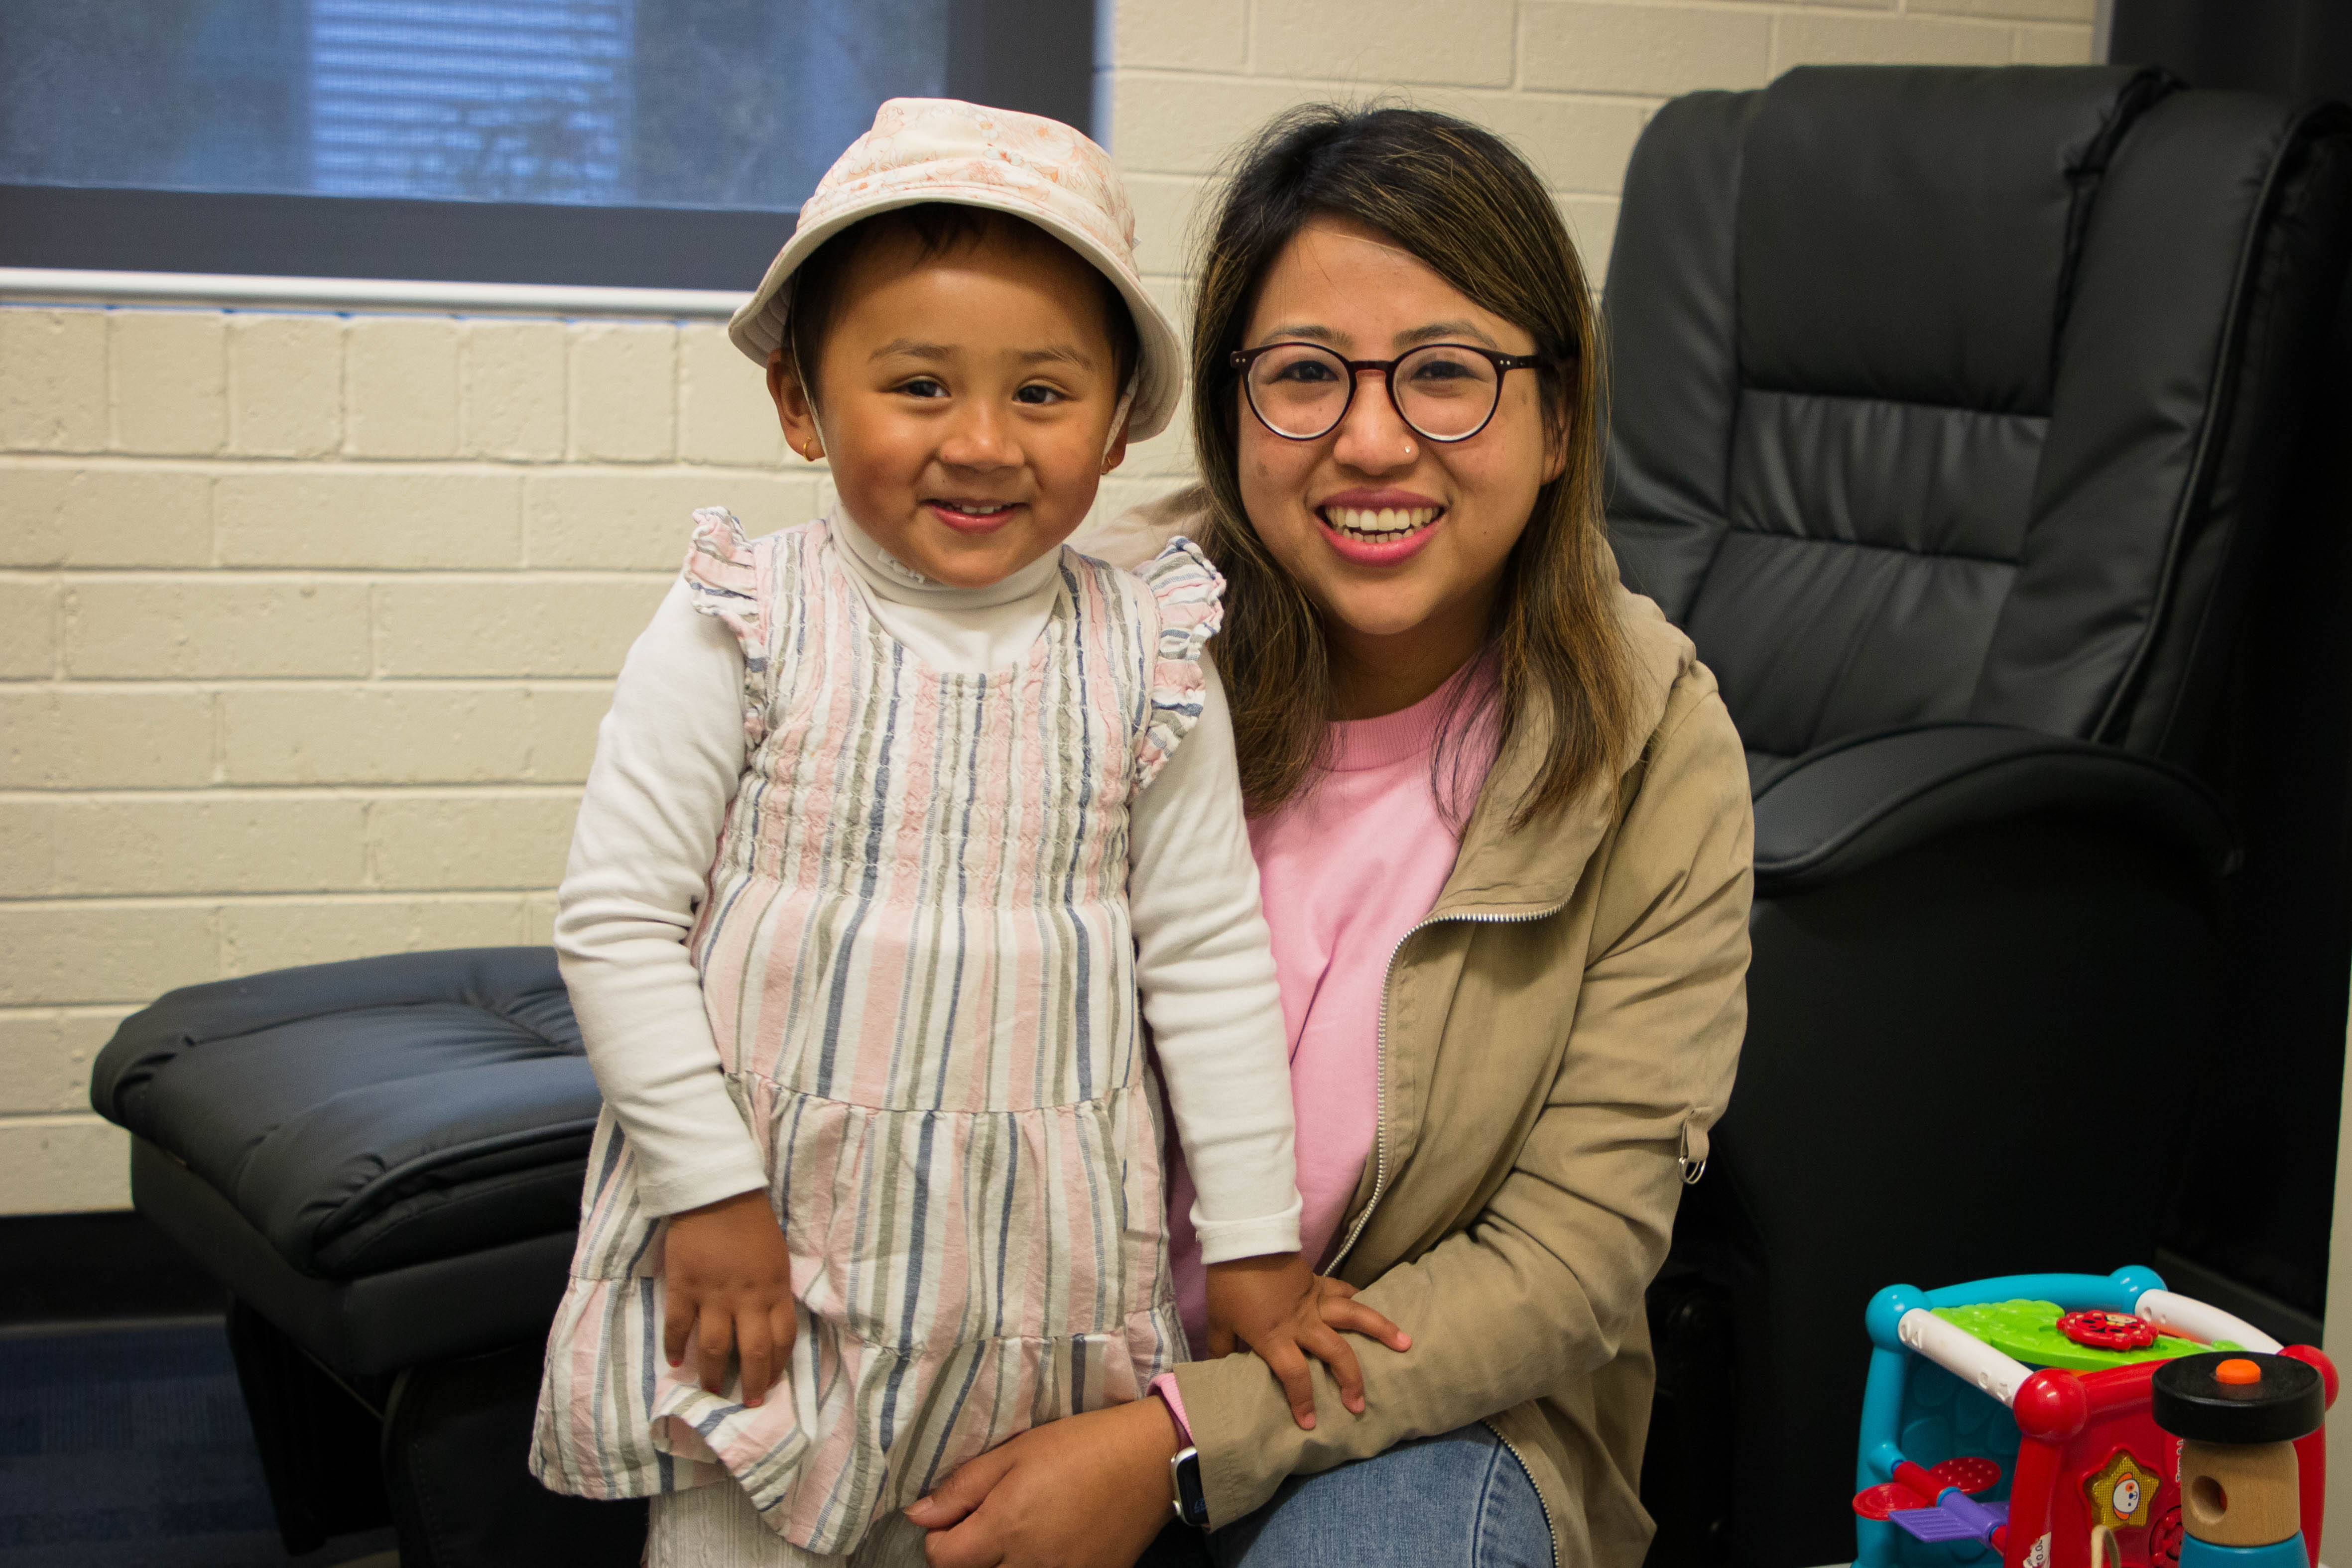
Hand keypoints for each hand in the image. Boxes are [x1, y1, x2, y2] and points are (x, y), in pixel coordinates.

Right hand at [662, 1188, 795, 1405]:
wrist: (717, 1192)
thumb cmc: (752, 1223)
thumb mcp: (777, 1257)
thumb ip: (775, 1291)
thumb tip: (769, 1325)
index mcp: (776, 1288)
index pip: (783, 1339)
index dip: (779, 1366)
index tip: (772, 1382)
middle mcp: (749, 1297)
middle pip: (754, 1352)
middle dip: (753, 1384)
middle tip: (748, 1403)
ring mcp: (715, 1293)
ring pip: (716, 1348)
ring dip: (714, 1376)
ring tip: (712, 1393)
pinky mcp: (684, 1286)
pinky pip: (679, 1326)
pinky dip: (676, 1348)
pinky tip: (676, 1363)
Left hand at [905, 1398, 1178, 1567]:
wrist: (1149, 1460)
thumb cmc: (1080, 1446)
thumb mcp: (1016, 1452)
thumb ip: (964, 1487)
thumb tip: (918, 1516)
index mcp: (1006, 1527)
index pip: (943, 1559)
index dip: (939, 1538)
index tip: (954, 1519)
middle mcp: (1030, 1565)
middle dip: (969, 1557)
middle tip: (986, 1526)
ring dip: (1002, 1565)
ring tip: (1016, 1536)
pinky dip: (1036, 1567)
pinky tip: (1049, 1544)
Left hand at [1204, 1255, 1409, 1428]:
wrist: (1242, 1238)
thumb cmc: (1229, 1283)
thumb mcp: (1219, 1321)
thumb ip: (1223, 1348)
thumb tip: (1219, 1369)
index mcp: (1274, 1336)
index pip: (1294, 1375)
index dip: (1302, 1400)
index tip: (1309, 1423)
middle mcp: (1302, 1322)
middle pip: (1335, 1353)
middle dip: (1350, 1381)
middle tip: (1358, 1405)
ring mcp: (1315, 1300)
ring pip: (1355, 1317)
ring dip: (1381, 1330)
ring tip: (1405, 1344)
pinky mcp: (1319, 1282)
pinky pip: (1346, 1292)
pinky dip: (1362, 1299)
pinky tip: (1377, 1307)